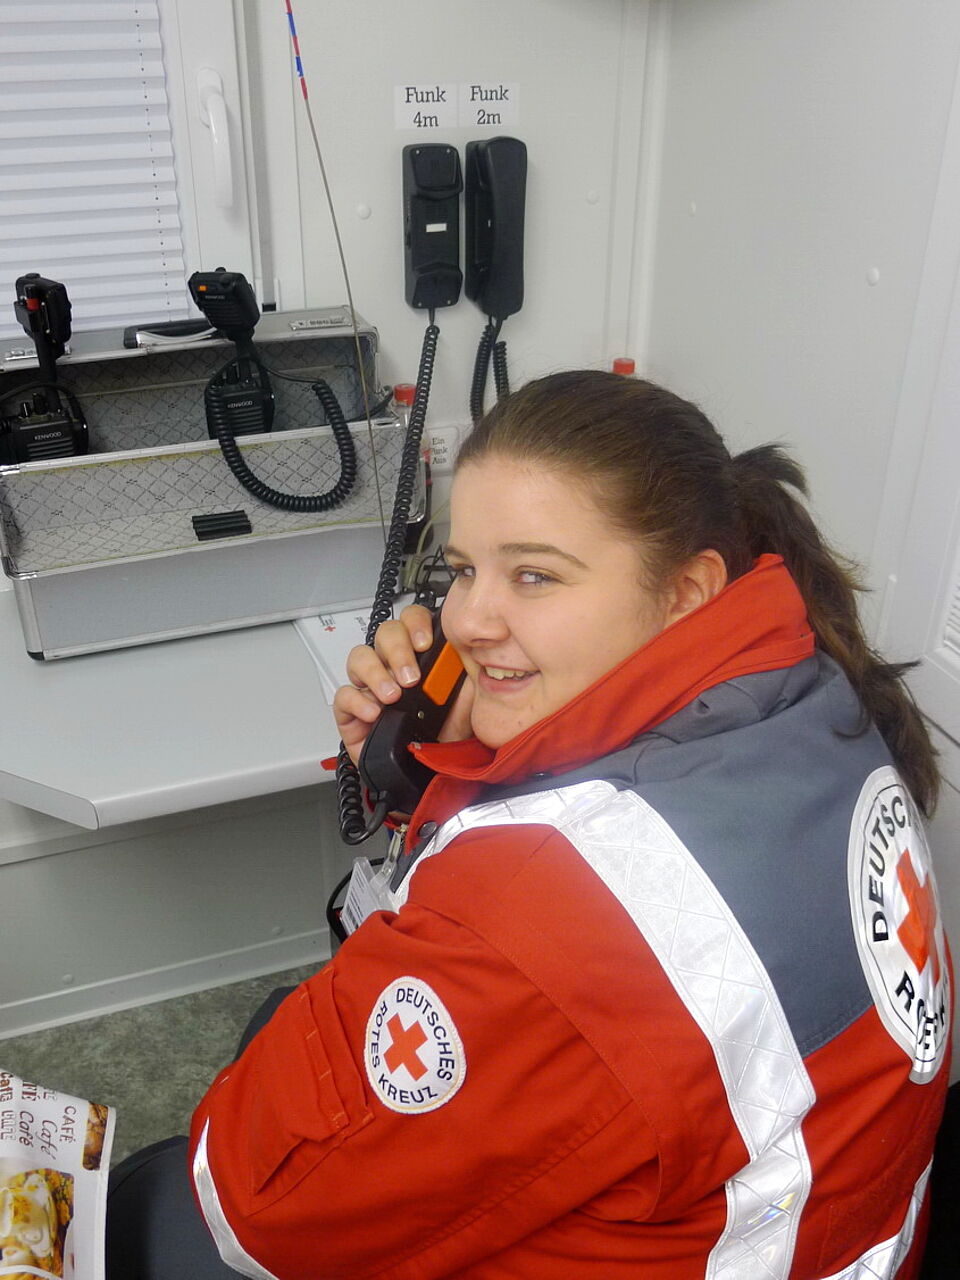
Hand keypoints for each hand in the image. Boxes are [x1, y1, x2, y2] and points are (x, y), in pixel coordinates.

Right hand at [333, 604, 473, 766]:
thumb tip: (469, 646)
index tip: (426, 643)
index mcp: (422, 656)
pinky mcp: (352, 711)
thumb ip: (468, 669)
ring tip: (393, 697)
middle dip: (398, 651)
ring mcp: (371, 686)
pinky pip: (344, 695)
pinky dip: (358, 701)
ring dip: (376, 673)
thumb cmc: (447, 735)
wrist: (430, 771)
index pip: (411, 621)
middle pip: (385, 633)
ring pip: (359, 657)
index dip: (415, 624)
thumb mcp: (469, 699)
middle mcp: (394, 666)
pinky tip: (375, 713)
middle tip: (411, 678)